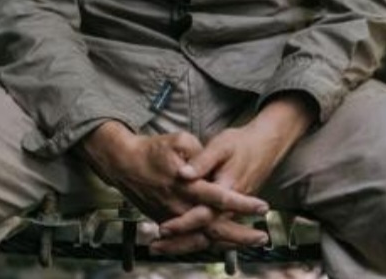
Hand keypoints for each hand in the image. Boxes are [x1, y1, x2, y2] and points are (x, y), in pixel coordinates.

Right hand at [78, 121, 268, 227]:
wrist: (123, 164)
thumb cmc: (152, 150)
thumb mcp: (178, 140)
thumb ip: (200, 154)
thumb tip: (214, 167)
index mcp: (187, 186)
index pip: (220, 198)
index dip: (242, 204)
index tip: (262, 207)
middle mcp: (180, 207)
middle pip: (215, 228)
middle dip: (241, 235)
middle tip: (262, 238)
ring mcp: (172, 218)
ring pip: (203, 238)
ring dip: (228, 242)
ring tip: (248, 243)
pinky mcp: (166, 221)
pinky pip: (190, 239)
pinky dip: (208, 243)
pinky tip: (222, 243)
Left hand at [151, 94, 315, 254]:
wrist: (264, 145)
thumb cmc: (240, 144)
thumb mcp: (221, 145)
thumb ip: (203, 160)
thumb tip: (183, 173)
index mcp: (227, 189)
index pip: (204, 214)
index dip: (184, 222)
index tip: (164, 227)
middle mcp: (231, 206)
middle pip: (205, 231)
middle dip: (181, 240)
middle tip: (158, 244)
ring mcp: (231, 210)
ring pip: (209, 234)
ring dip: (186, 242)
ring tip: (163, 246)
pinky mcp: (230, 210)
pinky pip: (213, 230)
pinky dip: (197, 236)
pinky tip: (181, 239)